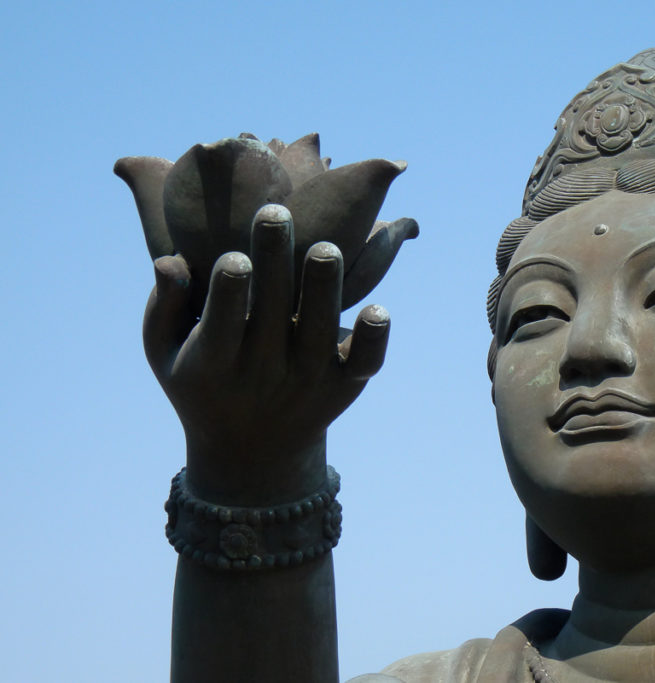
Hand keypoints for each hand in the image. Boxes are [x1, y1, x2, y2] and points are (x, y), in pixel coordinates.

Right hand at [143, 205, 388, 504]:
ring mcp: (308, 380)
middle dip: (274, 263)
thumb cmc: (201, 380)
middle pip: (273, 316)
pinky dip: (374, 339)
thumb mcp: (165, 352)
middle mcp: (263, 374)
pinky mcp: (345, 384)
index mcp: (212, 364)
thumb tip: (170, 261)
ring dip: (325, 288)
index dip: (229, 292)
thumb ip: (165, 306)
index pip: (222, 326)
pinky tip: (379, 308)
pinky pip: (365, 361)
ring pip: (321, 331)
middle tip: (275, 212)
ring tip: (325, 247)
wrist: (253, 452)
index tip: (234, 257)